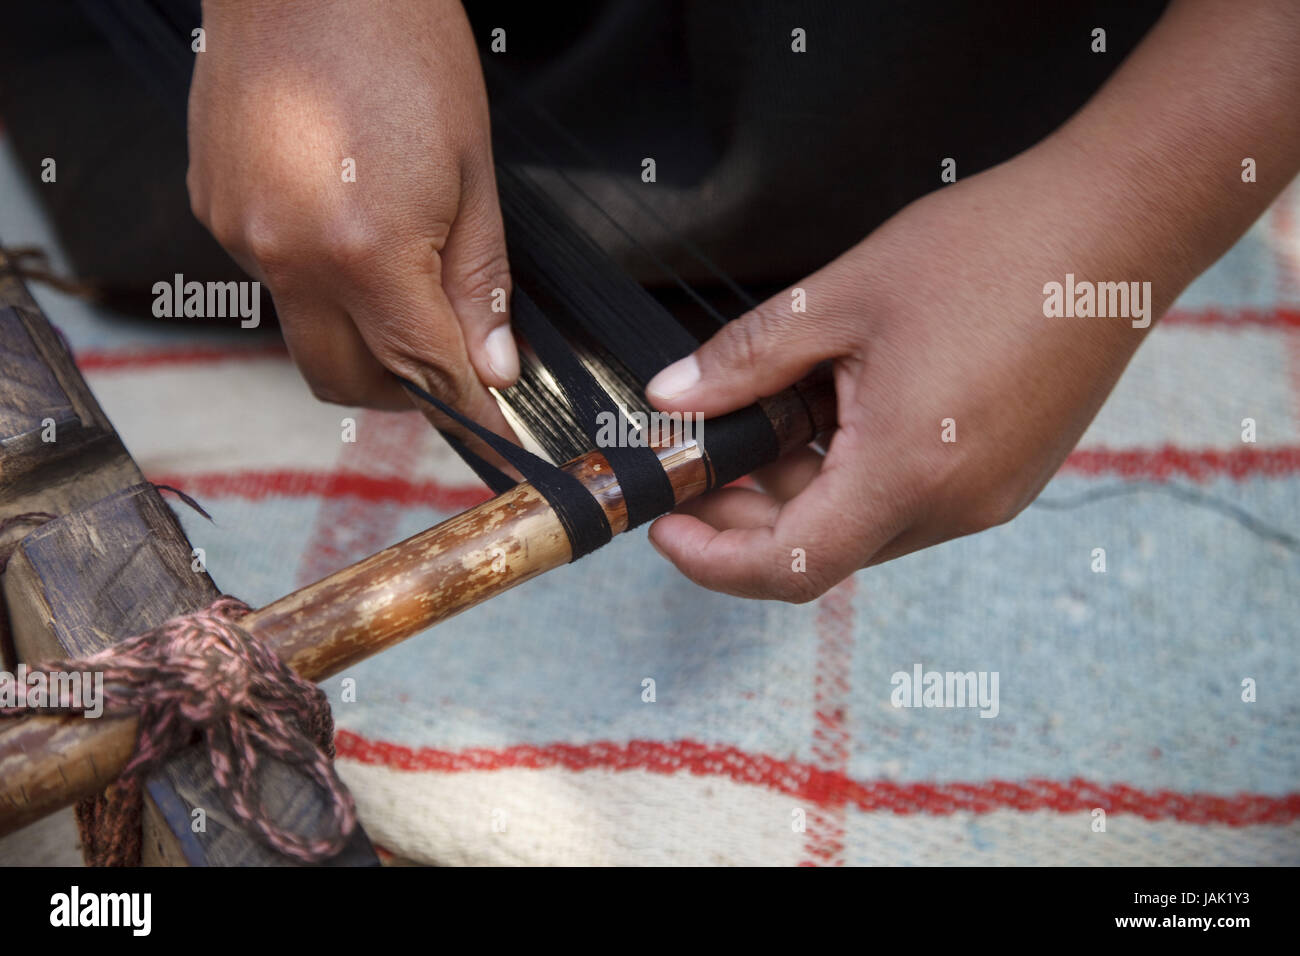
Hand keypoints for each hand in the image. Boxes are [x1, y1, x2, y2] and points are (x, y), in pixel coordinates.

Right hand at [187, 0, 516, 435]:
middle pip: (344, 380)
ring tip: (400, 267)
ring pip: (306, 330)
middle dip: (404, 392)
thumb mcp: (472, 171)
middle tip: (452, 363)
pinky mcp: (213, 206)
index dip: (471, 414)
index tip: (500, 440)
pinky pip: (272, 276)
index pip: (424, 373)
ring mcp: (239, 233)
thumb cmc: (403, 46)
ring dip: (359, 331)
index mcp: (364, 251)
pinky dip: (317, 276)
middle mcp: (287, 256)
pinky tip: (344, 216)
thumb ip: (479, 283)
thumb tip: (493, 366)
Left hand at [645, 144, 1168, 600]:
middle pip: (822, 549)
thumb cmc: (990, 249)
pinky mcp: (1009, 476)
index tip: (667, 524)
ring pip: (864, 525)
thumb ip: (748, 359)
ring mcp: (990, 497)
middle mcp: (955, 505)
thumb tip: (674, 398)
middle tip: (703, 451)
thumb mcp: (843, 297)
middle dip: (747, 513)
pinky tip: (835, 411)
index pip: (788, 567)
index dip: (713, 560)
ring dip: (801, 489)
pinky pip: (909, 499)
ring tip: (770, 413)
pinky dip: (855, 474)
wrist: (1119, 224)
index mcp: (908, 470)